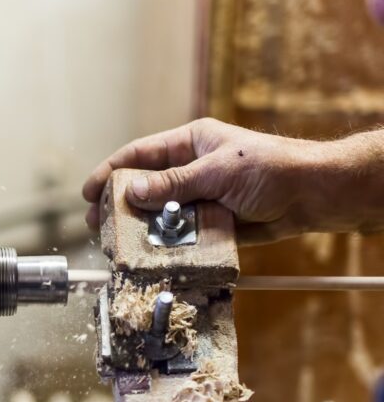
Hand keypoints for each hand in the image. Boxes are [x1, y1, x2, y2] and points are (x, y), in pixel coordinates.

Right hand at [82, 118, 383, 244]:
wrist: (312, 196)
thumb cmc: (270, 169)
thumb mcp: (216, 171)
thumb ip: (173, 184)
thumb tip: (132, 192)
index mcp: (189, 144)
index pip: (140, 155)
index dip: (111, 172)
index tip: (88, 192)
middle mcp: (190, 170)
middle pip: (144, 188)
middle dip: (119, 207)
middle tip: (96, 225)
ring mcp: (199, 199)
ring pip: (159, 216)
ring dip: (140, 231)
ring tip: (117, 246)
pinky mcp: (210, 224)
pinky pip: (181, 236)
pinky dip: (166, 247)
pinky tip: (150, 256)